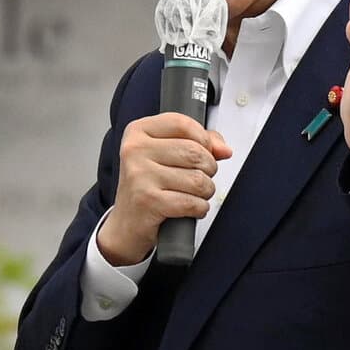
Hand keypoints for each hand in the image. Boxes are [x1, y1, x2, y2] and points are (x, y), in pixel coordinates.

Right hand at [98, 114, 232, 265]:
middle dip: (208, 169)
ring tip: (194, 194)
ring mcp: (140, 175)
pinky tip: (190, 208)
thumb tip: (224, 149)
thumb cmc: (148, 188)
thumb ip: (197, 143)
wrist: (126, 224)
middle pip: (195, 152)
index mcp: (138, 132)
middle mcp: (135, 150)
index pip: (182, 124)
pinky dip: (199, 208)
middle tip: (200, 178)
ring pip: (197, 179)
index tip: (205, 152)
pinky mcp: (148, 201)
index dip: (204, 139)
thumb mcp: (166, 156)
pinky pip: (191, 202)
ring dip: (205, 191)